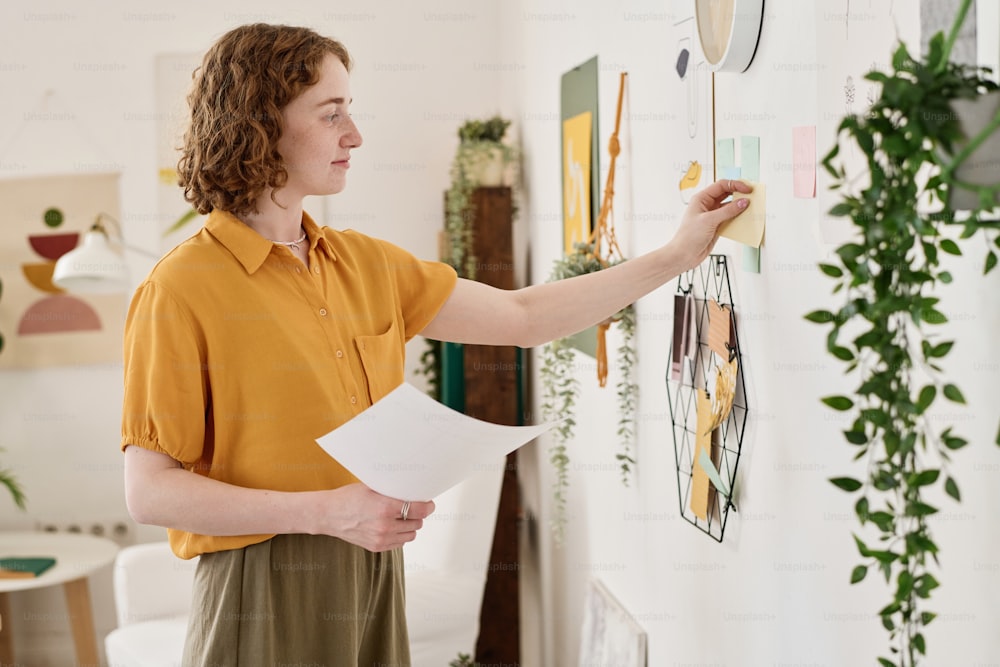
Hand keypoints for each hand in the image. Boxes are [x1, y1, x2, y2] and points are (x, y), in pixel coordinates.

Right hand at [310, 483, 434, 551]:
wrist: (329, 515)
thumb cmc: (349, 498)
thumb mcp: (372, 487)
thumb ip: (393, 490)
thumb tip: (413, 489)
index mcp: (385, 507)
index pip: (419, 510)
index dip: (428, 506)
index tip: (429, 504)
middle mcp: (385, 525)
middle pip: (418, 522)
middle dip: (418, 514)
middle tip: (413, 508)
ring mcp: (381, 538)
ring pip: (411, 534)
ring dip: (410, 526)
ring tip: (402, 517)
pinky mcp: (377, 547)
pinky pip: (400, 543)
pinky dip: (400, 535)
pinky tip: (393, 526)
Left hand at [669, 179, 752, 269]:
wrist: (684, 255)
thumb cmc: (688, 237)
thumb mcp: (709, 220)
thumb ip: (728, 211)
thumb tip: (743, 202)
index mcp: (701, 199)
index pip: (721, 186)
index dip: (735, 185)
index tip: (747, 189)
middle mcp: (707, 205)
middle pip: (727, 194)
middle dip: (739, 194)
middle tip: (752, 196)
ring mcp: (712, 216)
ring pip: (729, 207)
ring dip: (740, 207)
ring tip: (751, 208)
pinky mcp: (716, 226)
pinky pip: (730, 218)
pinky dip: (738, 218)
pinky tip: (745, 219)